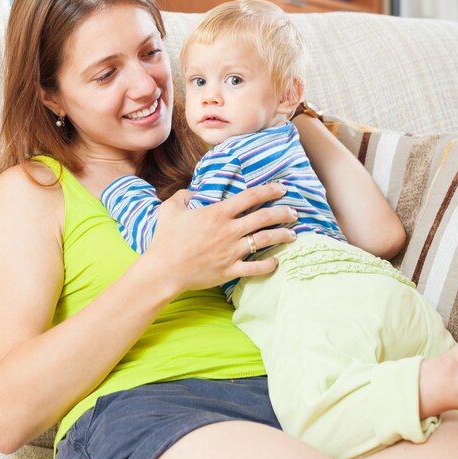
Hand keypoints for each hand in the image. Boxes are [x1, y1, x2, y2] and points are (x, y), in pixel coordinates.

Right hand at [147, 183, 297, 294]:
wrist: (163, 270)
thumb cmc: (165, 239)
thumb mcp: (170, 209)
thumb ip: (183, 196)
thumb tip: (191, 192)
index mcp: (218, 213)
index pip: (251, 197)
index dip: (269, 190)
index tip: (281, 188)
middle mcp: (229, 231)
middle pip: (264, 217)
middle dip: (283, 213)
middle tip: (294, 212)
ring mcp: (232, 252)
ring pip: (265, 240)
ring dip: (282, 236)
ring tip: (293, 234)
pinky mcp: (230, 270)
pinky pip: (255, 268)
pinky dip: (268, 265)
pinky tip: (276, 261)